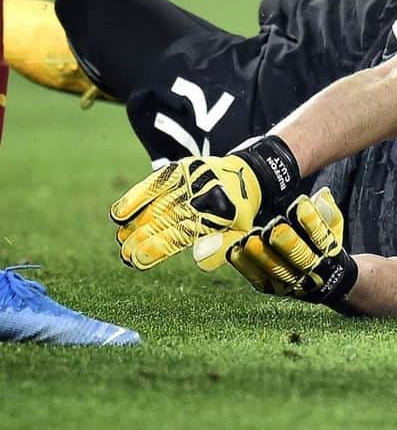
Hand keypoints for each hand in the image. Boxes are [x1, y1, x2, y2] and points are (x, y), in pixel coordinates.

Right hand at [110, 135, 300, 270]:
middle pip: (165, 220)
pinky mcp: (183, 168)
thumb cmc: (237, 212)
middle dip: (142, 239)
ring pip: (157, 204)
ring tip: (120, 239)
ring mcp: (192, 180)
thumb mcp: (238, 233)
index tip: (138, 260)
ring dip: (135, 223)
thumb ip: (220, 249)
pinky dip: (136, 197)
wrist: (246, 174)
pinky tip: (118, 214)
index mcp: (220, 213)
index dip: (157, 248)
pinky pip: (156, 183)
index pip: (182, 234)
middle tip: (125, 255)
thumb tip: (198, 261)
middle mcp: (204, 194)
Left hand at [227, 188, 358, 309]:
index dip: (311, 221)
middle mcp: (312, 270)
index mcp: (329, 251)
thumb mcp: (333, 227)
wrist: (327, 280)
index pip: (321, 236)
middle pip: (300, 257)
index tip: (300, 204)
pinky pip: (258, 278)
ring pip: (276, 270)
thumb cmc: (325, 243)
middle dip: (287, 242)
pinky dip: (245, 265)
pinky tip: (236, 250)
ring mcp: (292, 282)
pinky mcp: (273, 288)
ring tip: (250, 240)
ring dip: (262, 255)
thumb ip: (327, 211)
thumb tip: (320, 196)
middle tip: (275, 227)